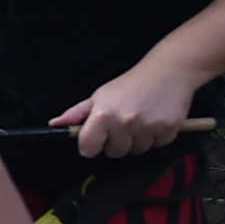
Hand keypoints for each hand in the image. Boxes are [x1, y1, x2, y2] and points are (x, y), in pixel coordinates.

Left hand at [51, 59, 204, 158]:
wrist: (169, 70)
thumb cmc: (131, 84)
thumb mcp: (100, 96)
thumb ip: (77, 113)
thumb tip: (55, 124)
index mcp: (103, 115)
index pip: (88, 149)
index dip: (91, 145)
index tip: (97, 138)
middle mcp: (125, 122)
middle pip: (115, 153)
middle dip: (117, 142)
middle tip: (123, 123)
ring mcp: (148, 127)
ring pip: (137, 151)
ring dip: (138, 140)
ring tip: (140, 119)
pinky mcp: (169, 129)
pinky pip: (157, 145)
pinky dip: (156, 136)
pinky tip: (155, 119)